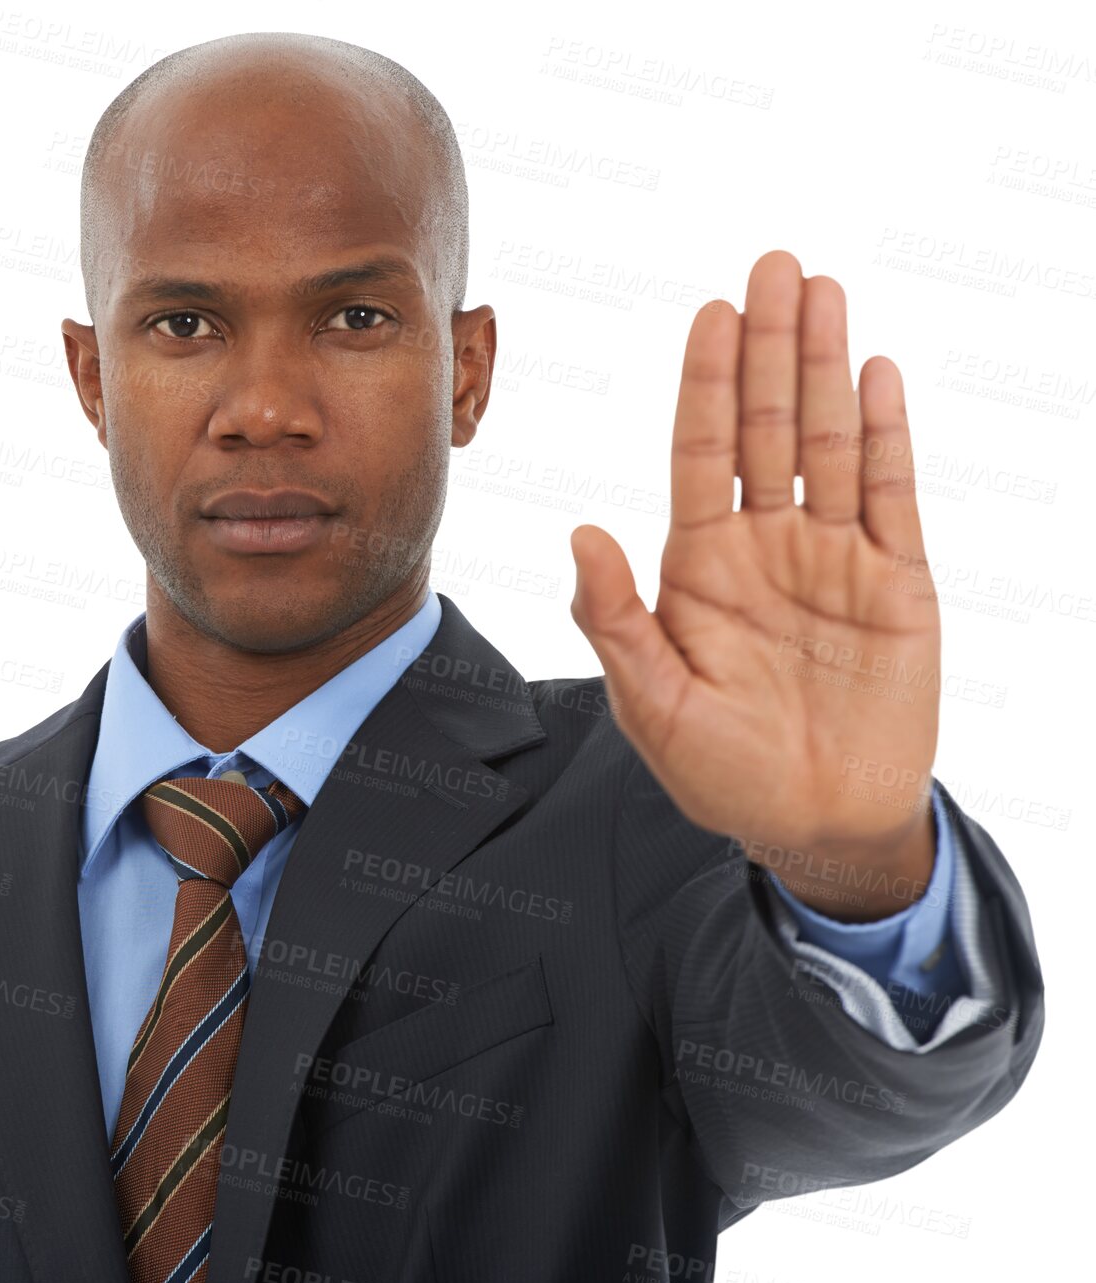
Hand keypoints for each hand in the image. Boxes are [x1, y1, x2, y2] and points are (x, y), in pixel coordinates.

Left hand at [568, 251, 939, 916]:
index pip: (701, 453)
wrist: (817, 823)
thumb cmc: (723, 771)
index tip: (710, 313)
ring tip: (824, 291)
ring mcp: (833, 556)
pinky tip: (876, 375)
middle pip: (766, 426)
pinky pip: (891, 492)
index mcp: (700, 565)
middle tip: (774, 265)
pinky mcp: (896, 580)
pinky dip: (886, 434)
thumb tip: (580, 531)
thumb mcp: (652, 704)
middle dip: (769, 346)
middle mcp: (765, 544)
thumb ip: (615, 618)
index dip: (706, 383)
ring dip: (826, 367)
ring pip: (828, 440)